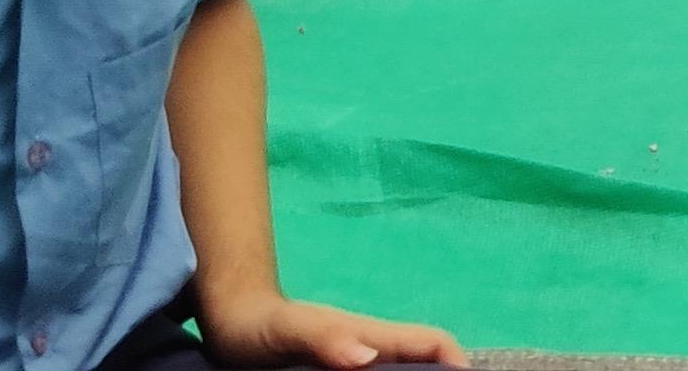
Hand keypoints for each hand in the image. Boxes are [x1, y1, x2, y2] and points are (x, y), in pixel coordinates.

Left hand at [196, 286, 468, 365]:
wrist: (232, 321)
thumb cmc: (260, 324)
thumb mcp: (288, 330)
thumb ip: (325, 338)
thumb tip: (368, 356)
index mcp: (369, 337)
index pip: (430, 342)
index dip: (455, 360)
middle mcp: (371, 353)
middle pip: (424, 367)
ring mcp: (355, 367)